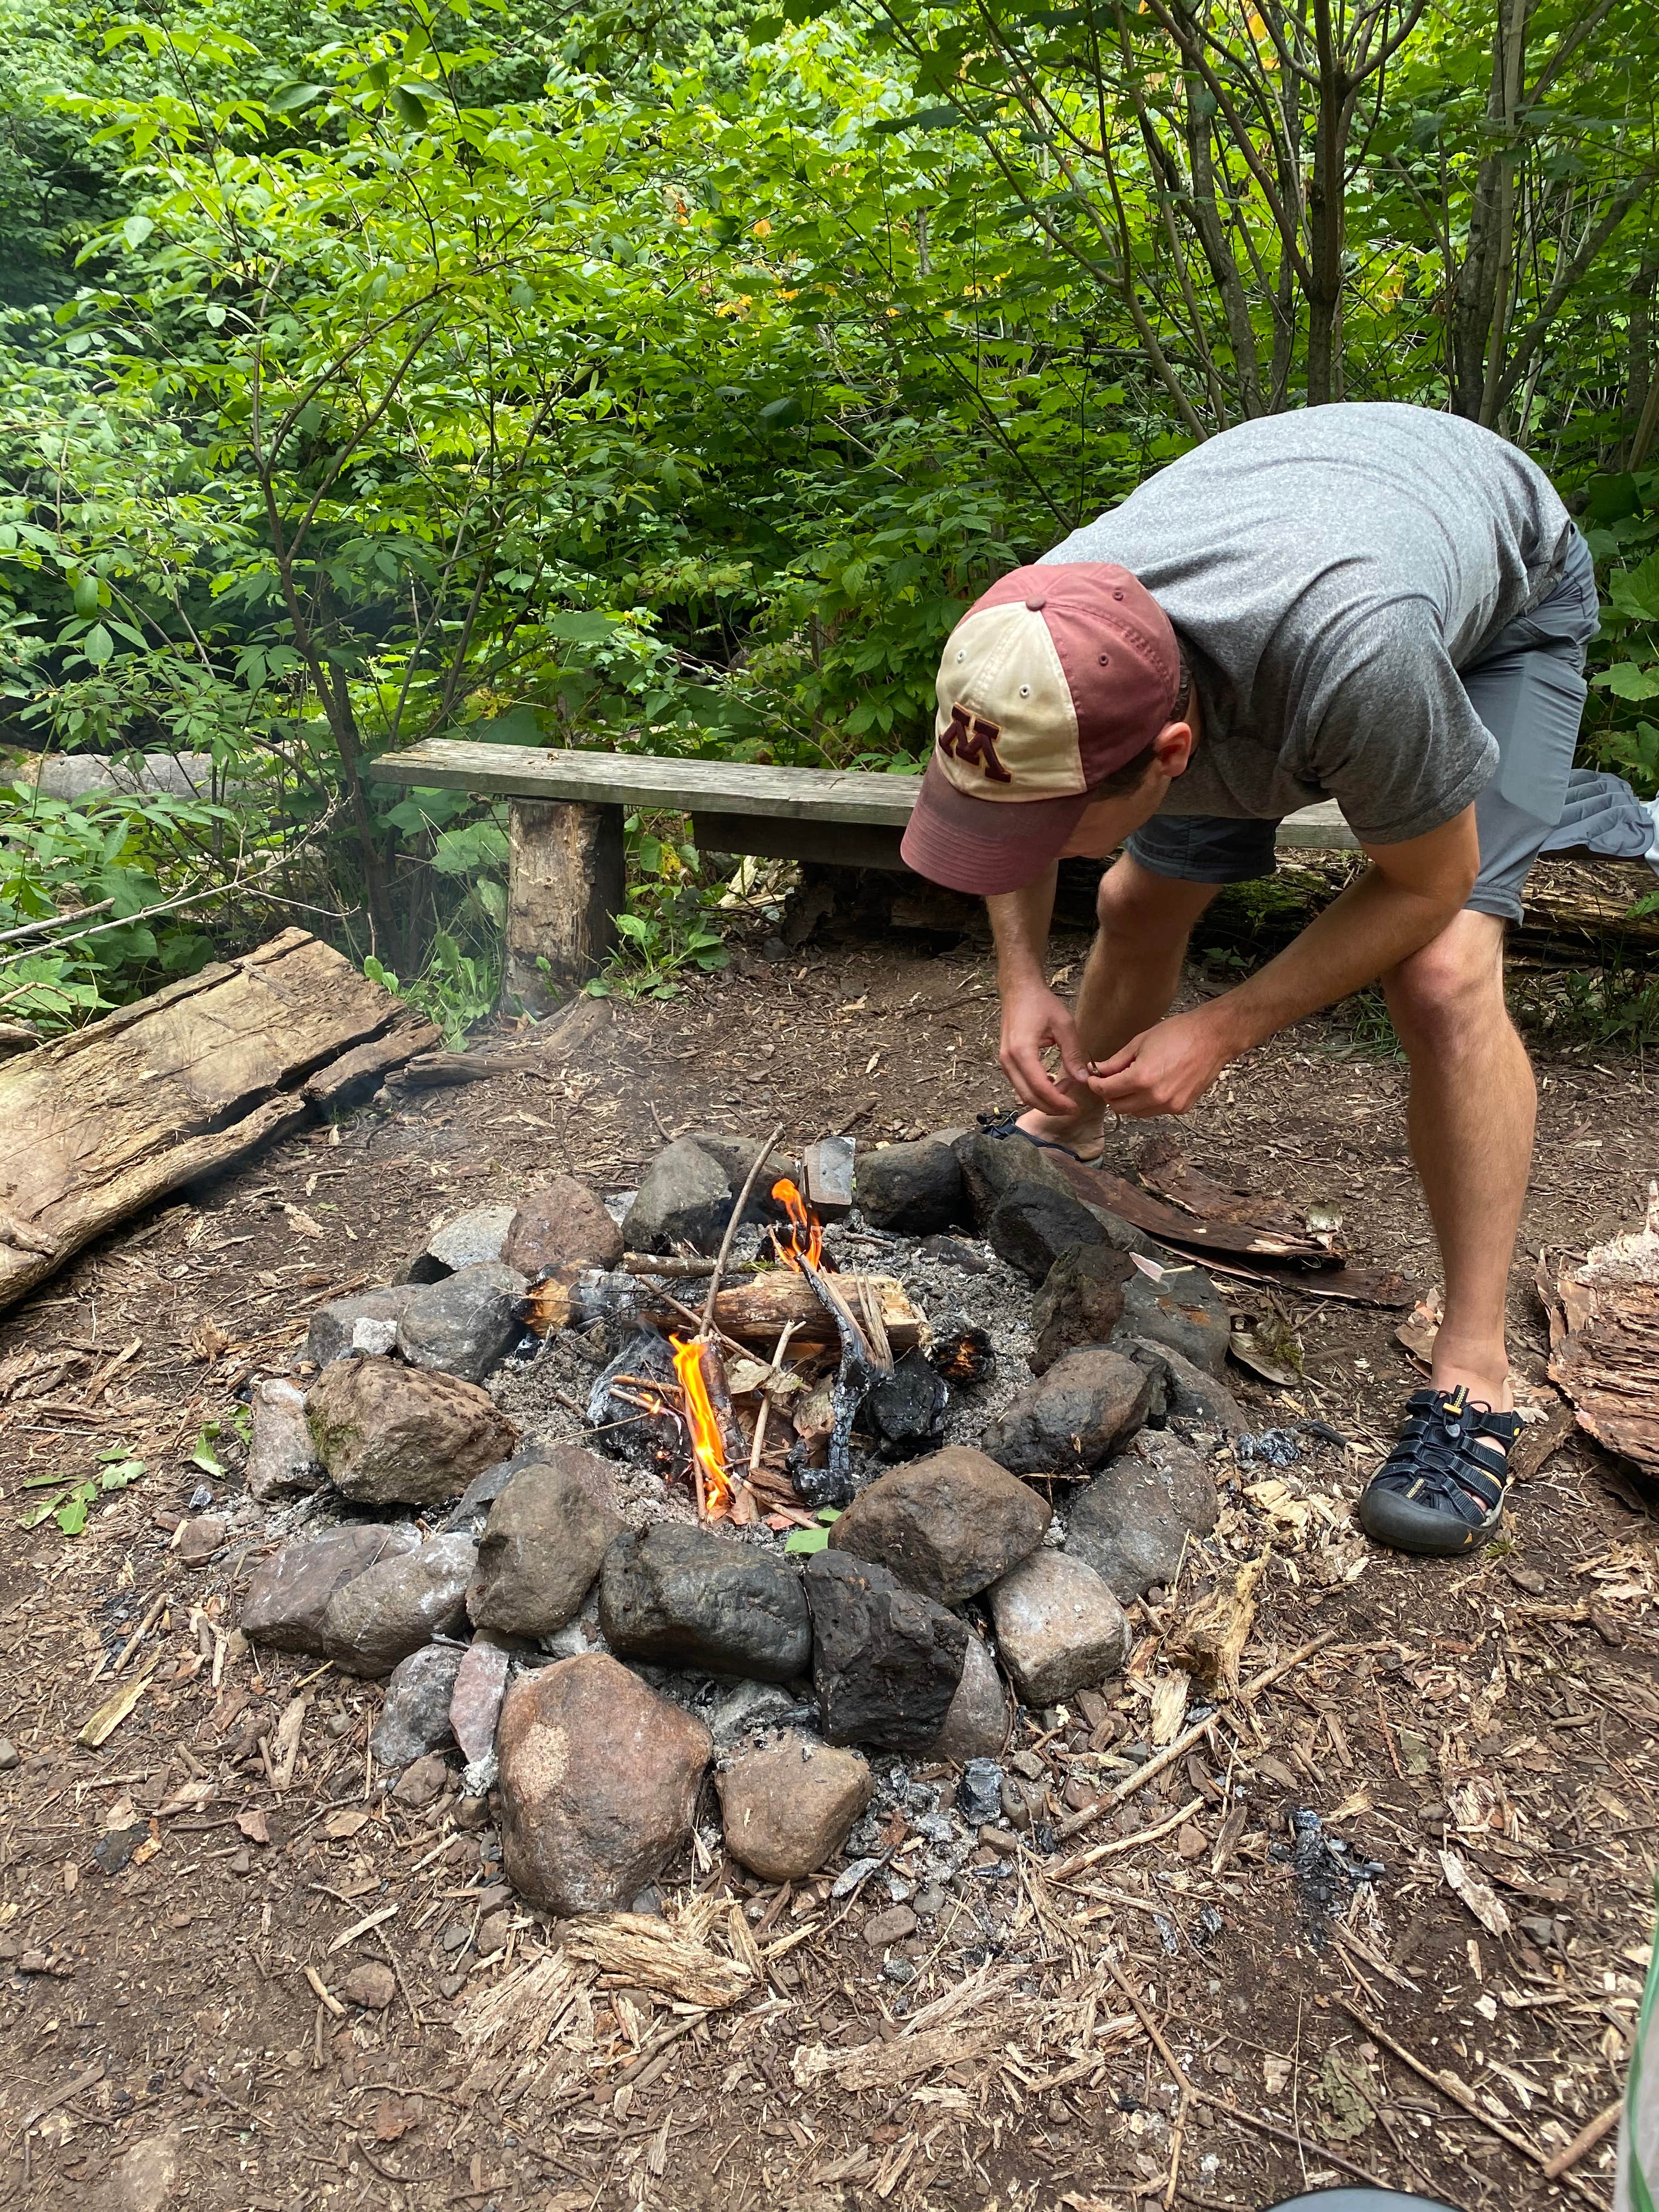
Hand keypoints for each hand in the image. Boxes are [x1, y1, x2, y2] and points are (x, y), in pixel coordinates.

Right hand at [999, 981, 1089, 1116]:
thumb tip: (1083, 1079)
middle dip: (1051, 1107)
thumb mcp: (1064, 1025)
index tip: (1076, 1106)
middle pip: (1028, 1097)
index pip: (1041, 1087)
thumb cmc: (1041, 1002)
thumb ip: (1073, 1054)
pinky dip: (1035, 1091)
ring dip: (1043, 1100)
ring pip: (1022, 1094)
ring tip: (1065, 1094)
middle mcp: (1008, 1060)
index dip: (1059, 1102)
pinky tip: (1053, 1085)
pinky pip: (1019, 1085)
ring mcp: (1004, 1061)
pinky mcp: (1006, 1061)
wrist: (1019, 989)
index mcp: (1022, 1051)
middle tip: (1072, 1107)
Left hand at [1087, 1006, 1235, 1117]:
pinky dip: (1147, 1102)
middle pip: (1119, 1107)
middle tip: (1110, 1080)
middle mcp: (1155, 1097)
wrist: (1213, 1037)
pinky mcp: (1181, 1108)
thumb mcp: (1140, 1042)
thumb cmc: (1179, 1033)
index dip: (1095, 1085)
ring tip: (1132, 1081)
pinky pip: (1155, 1111)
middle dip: (1110, 1094)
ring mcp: (1170, 1105)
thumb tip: (1098, 1071)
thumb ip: (1116, 1061)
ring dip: (1129, 1100)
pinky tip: (1152, 1085)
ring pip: (1136, 1112)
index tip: (1093, 1079)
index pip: (1106, 1091)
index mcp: (1141, 1078)